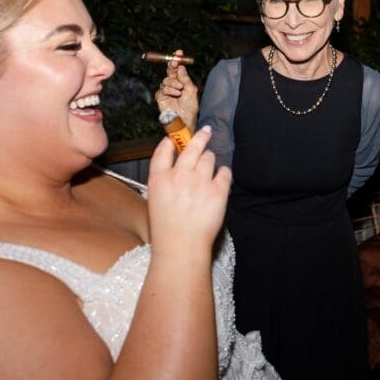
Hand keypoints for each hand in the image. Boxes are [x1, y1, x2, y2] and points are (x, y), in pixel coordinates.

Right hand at [146, 126, 230, 248]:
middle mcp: (179, 176)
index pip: (164, 149)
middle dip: (200, 136)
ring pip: (209, 157)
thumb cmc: (166, 228)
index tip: (176, 138)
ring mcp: (199, 182)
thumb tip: (177, 161)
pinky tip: (219, 181)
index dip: (171, 140)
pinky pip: (224, 172)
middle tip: (206, 132)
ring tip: (209, 169)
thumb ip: (164, 178)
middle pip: (191, 146)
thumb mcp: (155, 199)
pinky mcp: (218, 191)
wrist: (181, 247)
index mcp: (159, 178)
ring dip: (209, 160)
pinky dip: (223, 174)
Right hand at [155, 49, 198, 130]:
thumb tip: (180, 67)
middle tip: (175, 62)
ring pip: (166, 80)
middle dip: (172, 66)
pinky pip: (162, 89)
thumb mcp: (191, 90)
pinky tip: (175, 95)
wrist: (185, 119)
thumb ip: (185, 79)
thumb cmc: (190, 107)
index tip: (178, 52)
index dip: (177, 59)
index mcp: (182, 81)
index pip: (178, 68)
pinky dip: (169, 90)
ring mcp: (166, 90)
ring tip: (180, 90)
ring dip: (173, 83)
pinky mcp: (160, 97)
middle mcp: (174, 84)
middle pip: (170, 71)